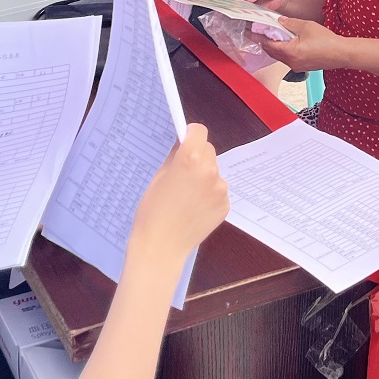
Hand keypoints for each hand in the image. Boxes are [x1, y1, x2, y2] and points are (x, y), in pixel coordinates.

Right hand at [129, 124, 228, 266]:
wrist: (161, 247)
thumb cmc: (153, 211)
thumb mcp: (158, 177)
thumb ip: (174, 157)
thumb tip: (182, 143)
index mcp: (190, 159)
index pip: (199, 131)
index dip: (191, 135)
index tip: (185, 142)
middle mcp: (210, 170)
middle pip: (208, 150)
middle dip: (197, 156)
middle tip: (183, 173)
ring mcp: (220, 188)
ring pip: (214, 171)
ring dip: (204, 176)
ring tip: (187, 196)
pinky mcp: (225, 205)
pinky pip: (218, 190)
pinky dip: (209, 194)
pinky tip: (195, 208)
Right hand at [232, 0, 301, 13]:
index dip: (237, 1)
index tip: (241, 8)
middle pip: (236, 4)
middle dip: (240, 10)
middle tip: (246, 15)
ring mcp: (247, 3)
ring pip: (241, 11)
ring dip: (245, 16)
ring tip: (251, 20)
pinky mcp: (252, 11)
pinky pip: (248, 17)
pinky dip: (250, 20)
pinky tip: (253, 23)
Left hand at [256, 17, 346, 71]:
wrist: (341, 53)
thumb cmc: (326, 40)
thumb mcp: (306, 25)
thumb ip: (290, 22)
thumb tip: (279, 20)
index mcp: (289, 51)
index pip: (267, 44)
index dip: (258, 35)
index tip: (250, 30)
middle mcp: (290, 61)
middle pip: (270, 51)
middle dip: (264, 41)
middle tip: (259, 30)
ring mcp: (296, 66)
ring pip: (278, 56)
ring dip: (274, 46)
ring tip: (272, 34)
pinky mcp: (301, 66)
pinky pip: (287, 58)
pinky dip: (283, 50)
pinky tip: (286, 42)